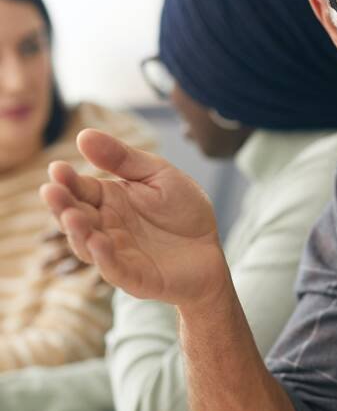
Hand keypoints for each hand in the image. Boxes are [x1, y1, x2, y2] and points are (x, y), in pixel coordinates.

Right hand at [41, 129, 228, 307]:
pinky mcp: (132, 276)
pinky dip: (103, 256)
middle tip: (51, 190)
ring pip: (86, 244)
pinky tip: (98, 241)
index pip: (81, 189)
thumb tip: (83, 134)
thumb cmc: (184, 211)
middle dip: (62, 204)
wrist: (212, 250)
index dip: (67, 180)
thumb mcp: (159, 175)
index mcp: (109, 199)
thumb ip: (124, 159)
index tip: (57, 168)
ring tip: (72, 215)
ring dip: (77, 231)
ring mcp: (116, 253)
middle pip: (75, 216)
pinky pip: (112, 268)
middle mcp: (105, 226)